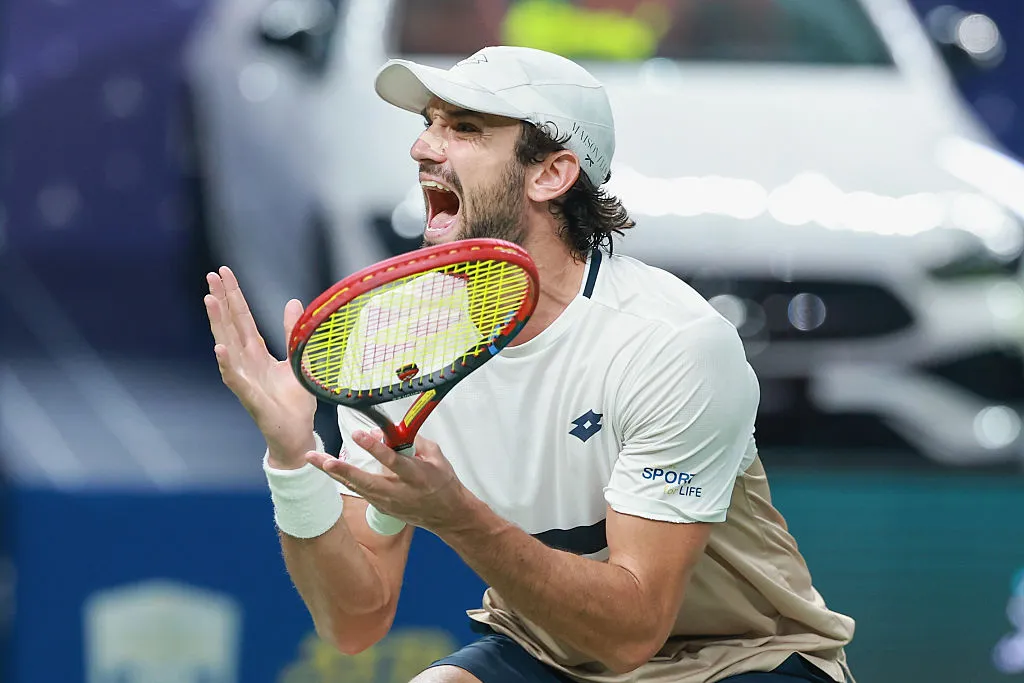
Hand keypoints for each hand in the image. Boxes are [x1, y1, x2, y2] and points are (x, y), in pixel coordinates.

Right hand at [204, 266, 316, 466]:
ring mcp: (244, 378)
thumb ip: (291, 332)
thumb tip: (292, 301)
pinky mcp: (250, 397)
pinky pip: (236, 379)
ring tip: (210, 301)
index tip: (223, 272)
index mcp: (256, 352)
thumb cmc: (293, 400)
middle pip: (230, 325)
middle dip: (221, 300)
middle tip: (211, 276)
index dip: (233, 295)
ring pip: (228, 346)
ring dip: (218, 324)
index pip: (241, 318)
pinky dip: (227, 364)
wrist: (296, 433)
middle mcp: (246, 362)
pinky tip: (219, 348)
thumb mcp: (296, 359)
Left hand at [306, 429, 474, 531]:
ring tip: (313, 459)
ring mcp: (389, 503)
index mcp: (417, 477)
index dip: (376, 448)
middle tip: (322, 460)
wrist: (448, 515)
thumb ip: (411, 441)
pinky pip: (360, 491)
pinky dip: (344, 479)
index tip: (360, 434)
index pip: (393, 461)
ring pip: (357, 487)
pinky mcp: (382, 508)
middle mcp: (400, 492)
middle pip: (366, 481)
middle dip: (343, 470)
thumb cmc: (443, 482)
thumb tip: (384, 431)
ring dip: (335, 474)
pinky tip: (327, 469)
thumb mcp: (435, 456)